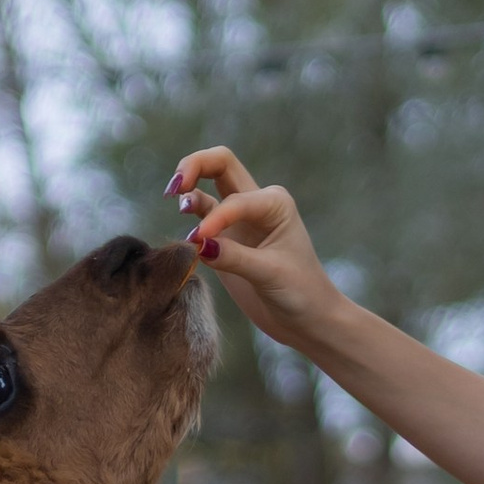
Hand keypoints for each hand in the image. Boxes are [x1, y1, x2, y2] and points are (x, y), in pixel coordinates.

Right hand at [168, 146, 346, 357]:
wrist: (308, 320)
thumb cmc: (301, 293)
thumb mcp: (270, 275)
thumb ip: (233, 257)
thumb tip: (197, 243)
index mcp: (275, 203)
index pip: (234, 200)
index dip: (215, 219)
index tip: (200, 243)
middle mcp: (257, 202)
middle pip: (219, 163)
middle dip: (194, 166)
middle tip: (175, 188)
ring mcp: (239, 219)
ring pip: (208, 185)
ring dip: (189, 188)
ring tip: (176, 203)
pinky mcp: (225, 238)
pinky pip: (202, 215)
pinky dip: (190, 216)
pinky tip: (185, 233)